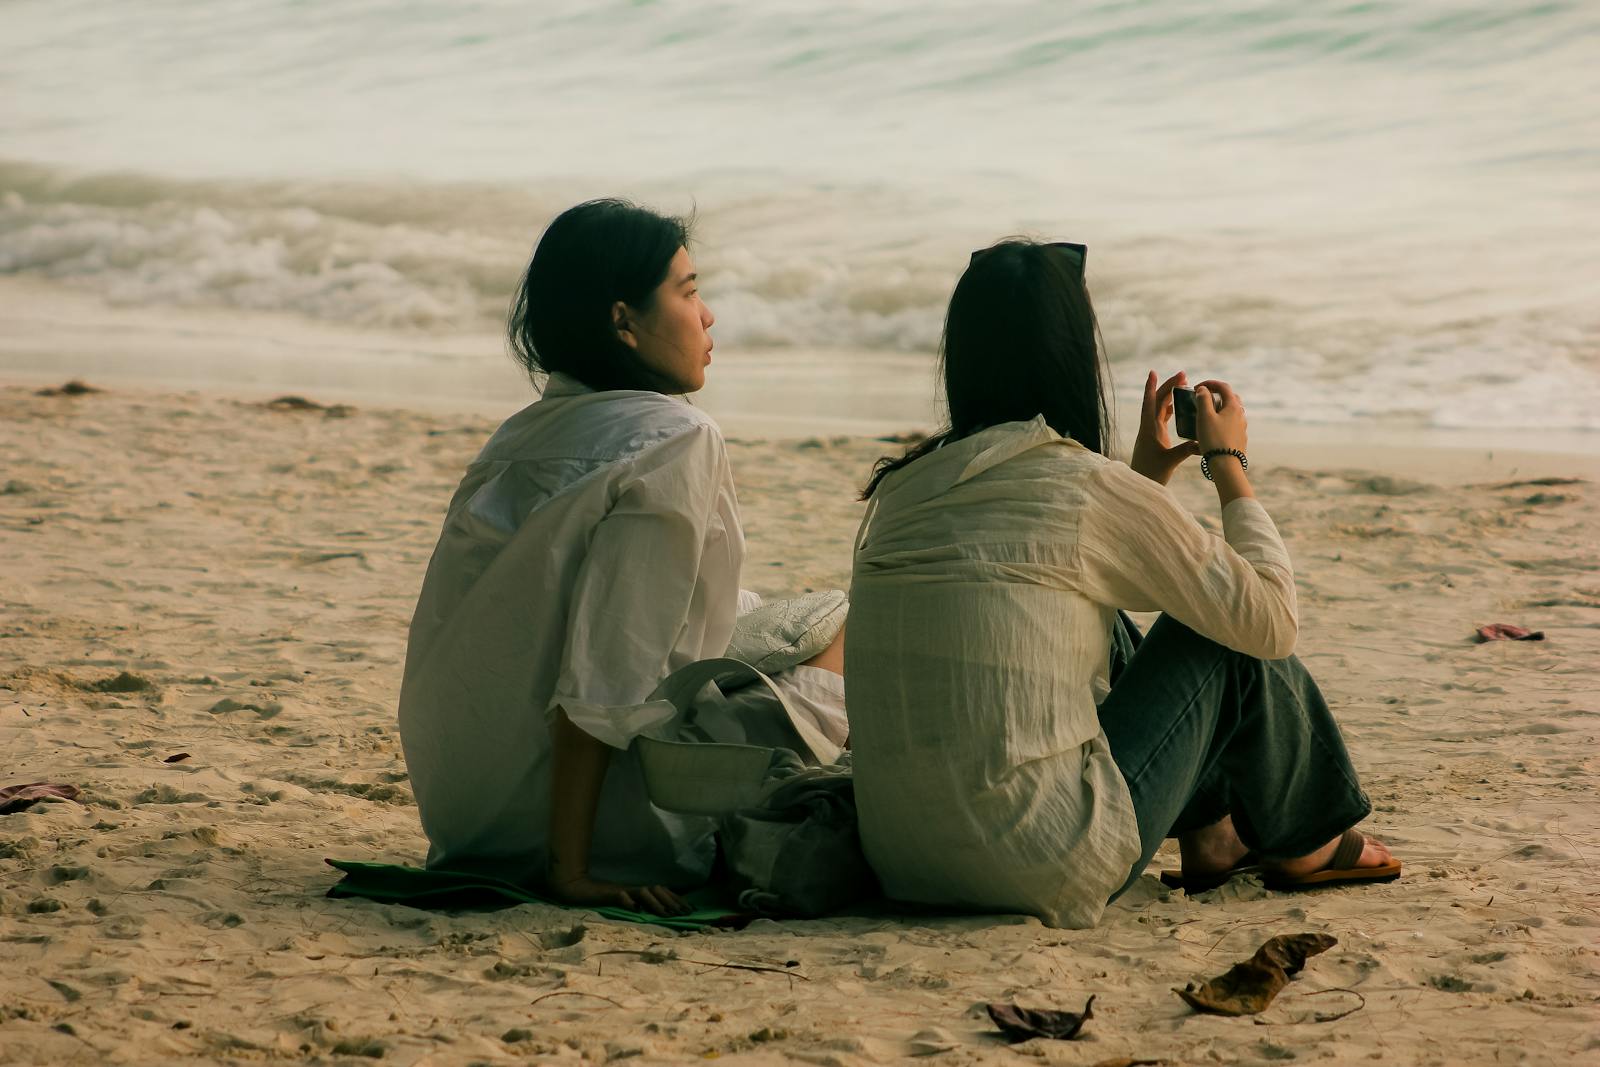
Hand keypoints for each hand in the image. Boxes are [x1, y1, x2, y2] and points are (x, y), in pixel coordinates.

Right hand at [547, 871, 692, 915]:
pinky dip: (628, 900)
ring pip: (642, 892)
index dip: (676, 899)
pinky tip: (635, 908)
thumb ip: (637, 906)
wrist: (576, 889)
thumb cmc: (599, 899)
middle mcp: (631, 888)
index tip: (690, 909)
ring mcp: (621, 890)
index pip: (660, 892)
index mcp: (636, 891)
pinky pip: (619, 895)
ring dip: (656, 903)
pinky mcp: (607, 893)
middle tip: (685, 913)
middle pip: (656, 890)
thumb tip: (652, 912)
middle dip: (672, 901)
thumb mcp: (623, 904)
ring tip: (667, 914)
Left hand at [1129, 370, 1199, 484]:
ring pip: (1160, 408)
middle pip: (1158, 401)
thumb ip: (1185, 451)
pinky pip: (1162, 417)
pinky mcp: (1155, 436)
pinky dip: (1170, 408)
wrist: (1141, 484)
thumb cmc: (1151, 474)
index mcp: (1149, 429)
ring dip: (1170, 396)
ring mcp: (1151, 431)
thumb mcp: (1170, 461)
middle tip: (1183, 374)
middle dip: (1168, 386)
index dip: (1151, 387)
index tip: (1153, 372)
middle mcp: (1149, 427)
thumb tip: (1201, 442)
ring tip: (1183, 385)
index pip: (1150, 403)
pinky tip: (1177, 405)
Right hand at [1193, 379, 1247, 455]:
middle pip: (1230, 397)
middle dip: (1216, 394)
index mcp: (1233, 406)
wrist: (1226, 465)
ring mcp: (1241, 427)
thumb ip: (1203, 399)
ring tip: (1205, 415)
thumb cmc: (1214, 439)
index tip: (1196, 387)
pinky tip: (1211, 429)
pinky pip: (1230, 424)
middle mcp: (1240, 415)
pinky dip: (1221, 420)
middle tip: (1203, 398)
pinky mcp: (1239, 438)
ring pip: (1230, 411)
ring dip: (1218, 408)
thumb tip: (1203, 389)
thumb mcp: (1204, 416)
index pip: (1223, 387)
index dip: (1209, 383)